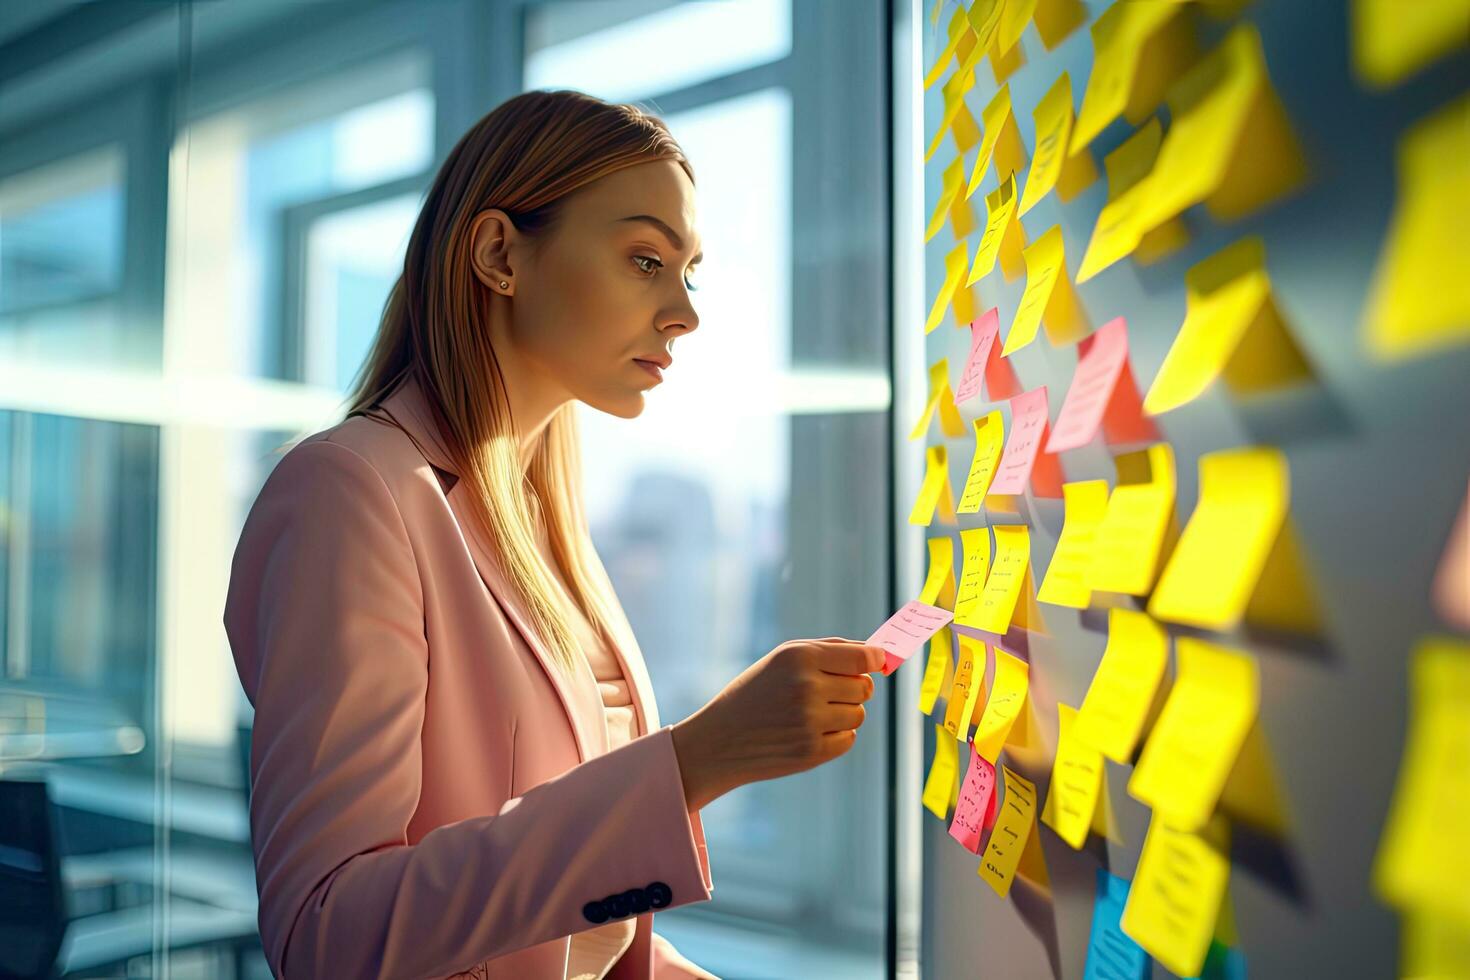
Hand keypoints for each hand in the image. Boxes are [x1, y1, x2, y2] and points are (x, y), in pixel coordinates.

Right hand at [669, 638, 883, 810]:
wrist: (720, 740)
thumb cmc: (757, 691)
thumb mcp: (783, 658)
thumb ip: (832, 650)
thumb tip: (878, 655)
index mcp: (799, 657)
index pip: (863, 659)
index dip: (874, 661)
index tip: (876, 664)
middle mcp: (806, 687)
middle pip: (865, 688)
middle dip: (852, 689)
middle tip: (824, 691)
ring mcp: (810, 722)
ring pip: (859, 715)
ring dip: (843, 713)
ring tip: (810, 714)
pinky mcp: (812, 752)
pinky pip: (849, 739)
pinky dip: (836, 736)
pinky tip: (807, 732)